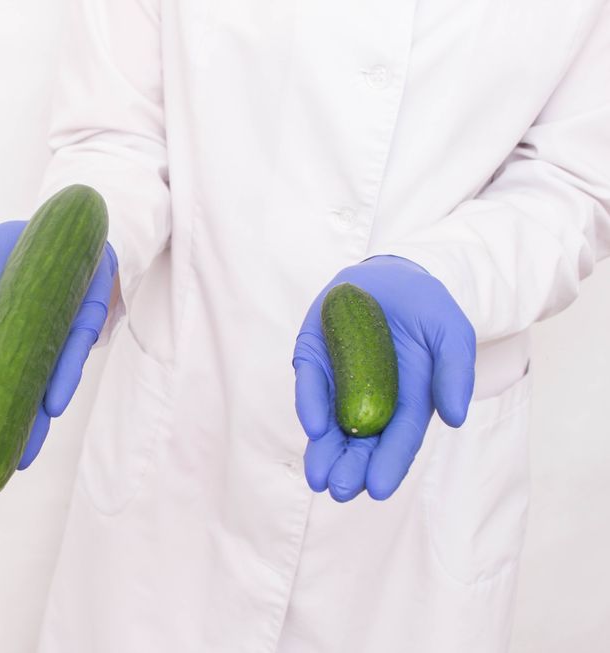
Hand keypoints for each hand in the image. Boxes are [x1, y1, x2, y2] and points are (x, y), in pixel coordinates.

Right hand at [0, 220, 116, 469]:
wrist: (68, 223)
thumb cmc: (15, 245)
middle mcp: (24, 341)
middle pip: (13, 394)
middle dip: (6, 430)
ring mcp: (55, 335)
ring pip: (45, 387)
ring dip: (35, 422)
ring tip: (25, 457)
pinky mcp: (83, 321)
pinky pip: (72, 354)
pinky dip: (63, 378)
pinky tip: (53, 405)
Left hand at [292, 255, 475, 500]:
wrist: (391, 274)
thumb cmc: (428, 309)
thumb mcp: (452, 334)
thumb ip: (455, 372)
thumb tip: (456, 418)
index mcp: (408, 401)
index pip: (398, 440)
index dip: (389, 465)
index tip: (379, 489)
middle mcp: (370, 399)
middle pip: (360, 442)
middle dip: (350, 468)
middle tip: (340, 491)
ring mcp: (339, 381)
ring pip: (329, 424)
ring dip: (323, 451)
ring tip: (318, 478)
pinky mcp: (315, 359)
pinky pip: (311, 385)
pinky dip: (310, 405)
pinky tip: (313, 427)